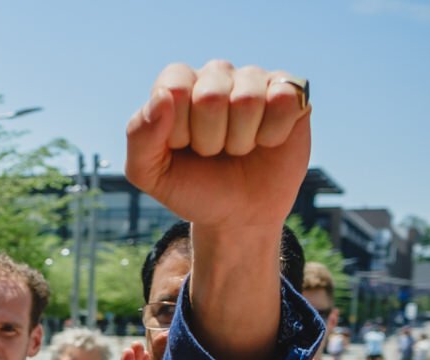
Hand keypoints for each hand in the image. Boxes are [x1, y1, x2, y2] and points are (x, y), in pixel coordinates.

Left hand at [126, 61, 310, 230]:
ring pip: (247, 99)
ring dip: (240, 140)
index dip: (178, 129)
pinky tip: (266, 141)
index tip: (182, 147)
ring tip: (237, 149)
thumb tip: (163, 98)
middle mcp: (215, 74)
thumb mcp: (150, 173)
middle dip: (209, 140)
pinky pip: (284, 101)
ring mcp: (255, 80)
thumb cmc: (192, 187)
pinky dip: (272, 134)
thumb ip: (140, 137)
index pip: (174, 88)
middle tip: (212, 152)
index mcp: (177, 85)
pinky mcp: (291, 92)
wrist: (237, 214)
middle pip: (210, 96)